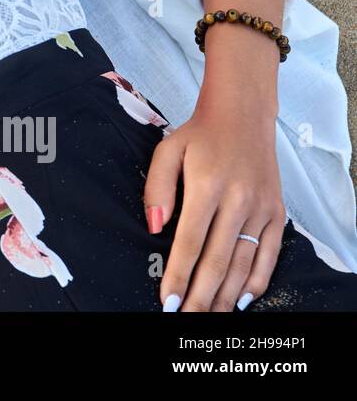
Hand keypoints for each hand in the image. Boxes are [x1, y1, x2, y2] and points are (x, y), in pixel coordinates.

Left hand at [143, 100, 285, 310]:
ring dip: (226, 295)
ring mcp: (262, 208)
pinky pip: (269, 254)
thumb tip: (154, 227)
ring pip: (244, 262)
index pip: (189, 241)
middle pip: (218, 259)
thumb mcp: (167, 150)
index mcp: (207, 185)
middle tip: (186, 318)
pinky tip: (241, 299)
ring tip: (209, 316)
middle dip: (200, 295)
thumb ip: (156, 189)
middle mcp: (239, 199)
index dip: (179, 275)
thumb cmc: (200, 134)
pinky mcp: (277, 212)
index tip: (168, 301)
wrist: (243, 115)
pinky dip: (257, 280)